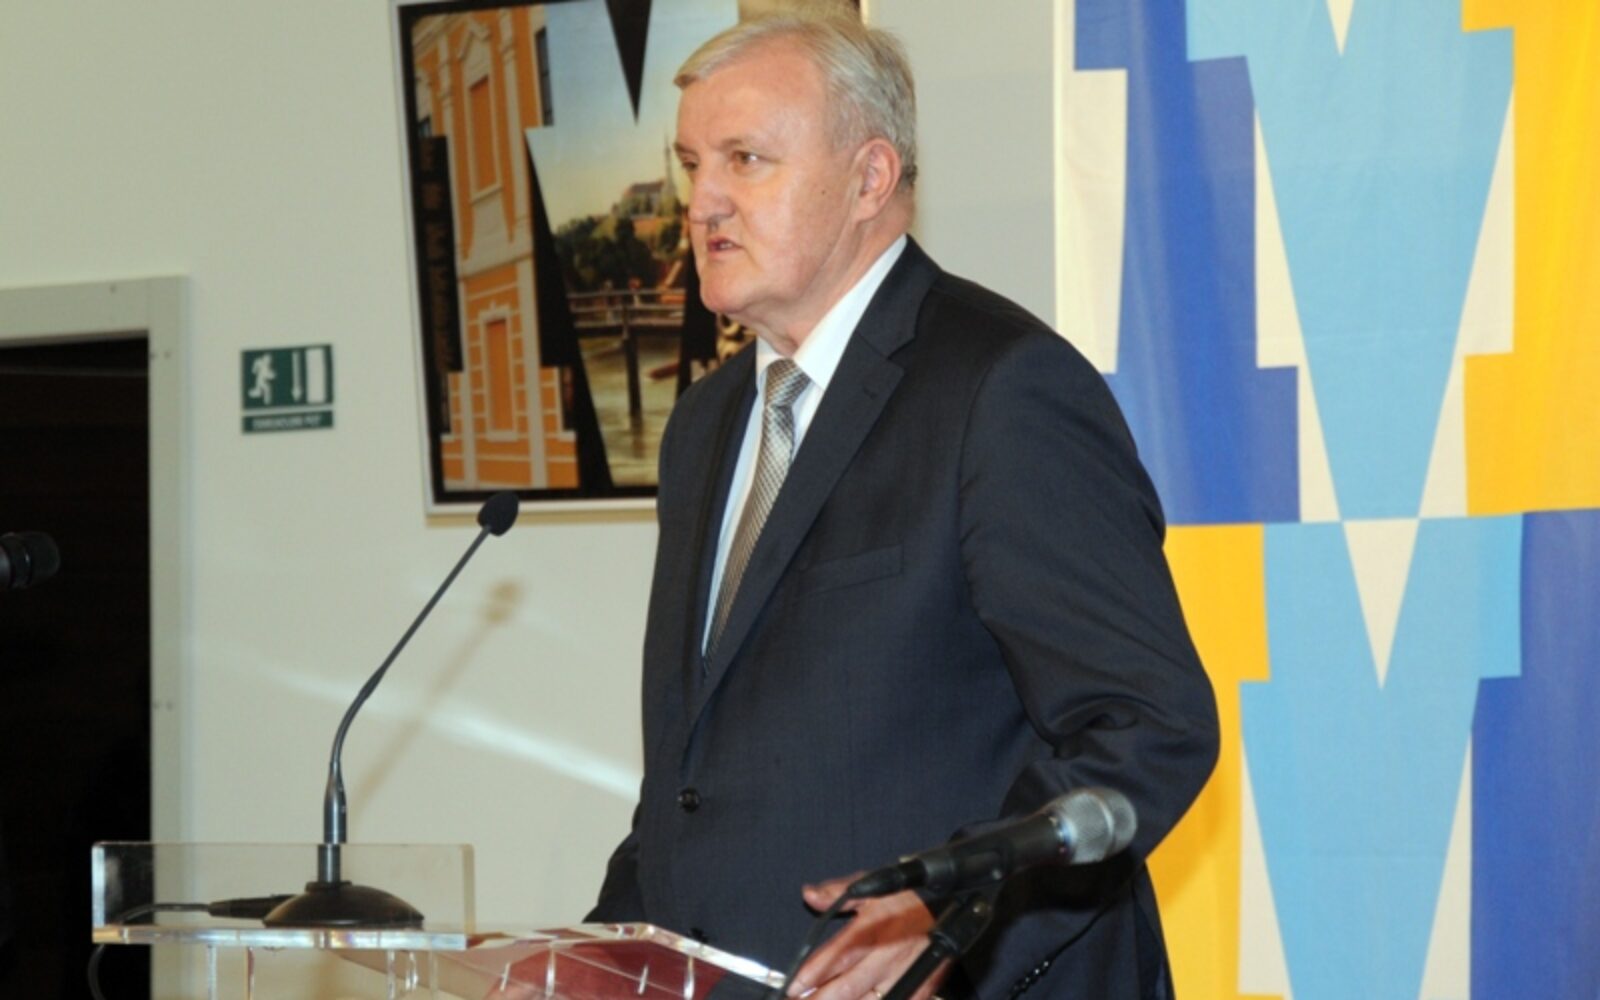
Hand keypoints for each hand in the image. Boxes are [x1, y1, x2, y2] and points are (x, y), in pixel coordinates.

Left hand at [788, 874, 948, 999]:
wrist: (951, 903)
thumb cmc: (907, 897)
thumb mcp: (871, 884)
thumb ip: (838, 892)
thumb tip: (810, 894)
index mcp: (871, 928)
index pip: (835, 956)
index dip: (811, 974)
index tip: (792, 987)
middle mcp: (886, 955)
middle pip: (847, 987)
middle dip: (819, 999)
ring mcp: (904, 975)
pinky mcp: (921, 989)